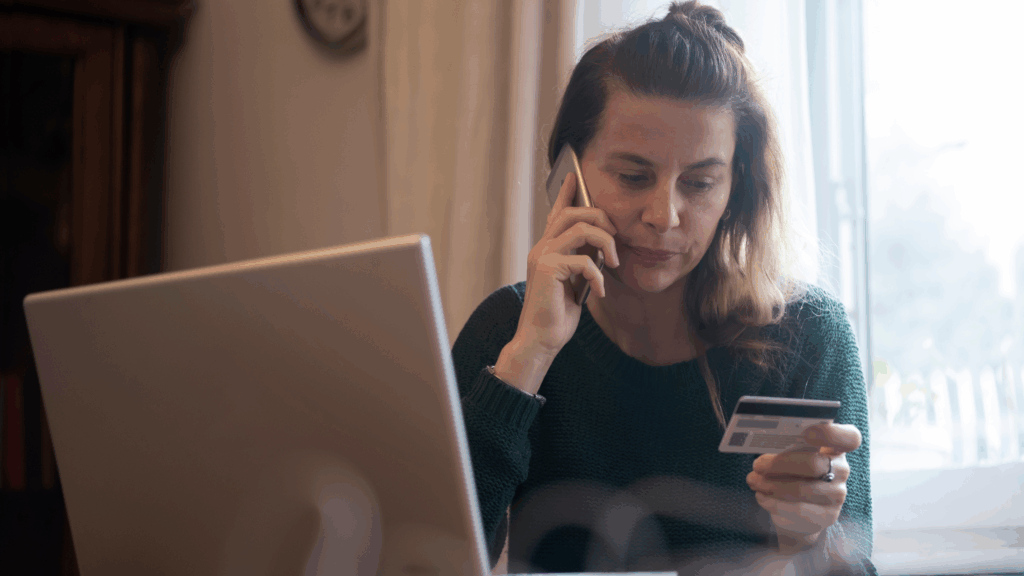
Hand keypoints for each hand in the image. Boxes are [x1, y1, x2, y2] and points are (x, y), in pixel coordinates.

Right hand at [494, 172, 619, 393]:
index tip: (575, 175)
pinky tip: (599, 292)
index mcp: (547, 248)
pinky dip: (598, 276)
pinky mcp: (548, 269)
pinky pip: (583, 260)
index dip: (567, 193)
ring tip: (612, 263)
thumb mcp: (574, 282)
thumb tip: (601, 247)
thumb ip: (581, 261)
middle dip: (600, 218)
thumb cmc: (557, 314)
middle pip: (572, 212)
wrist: (541, 340)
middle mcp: (542, 247)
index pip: (557, 212)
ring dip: (605, 243)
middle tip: (615, 238)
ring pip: (580, 228)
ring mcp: (543, 256)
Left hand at [746, 422, 861, 553]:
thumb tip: (764, 442)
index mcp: (836, 448)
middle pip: (815, 464)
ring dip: (771, 485)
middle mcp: (841, 470)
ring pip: (801, 489)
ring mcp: (836, 495)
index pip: (849, 438)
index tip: (807, 433)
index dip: (831, 434)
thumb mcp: (792, 455)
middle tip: (758, 465)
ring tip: (753, 480)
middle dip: (780, 464)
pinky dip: (773, 502)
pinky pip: (796, 510)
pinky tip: (761, 496)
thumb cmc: (793, 473)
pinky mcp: (826, 516)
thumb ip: (787, 446)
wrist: (799, 511)